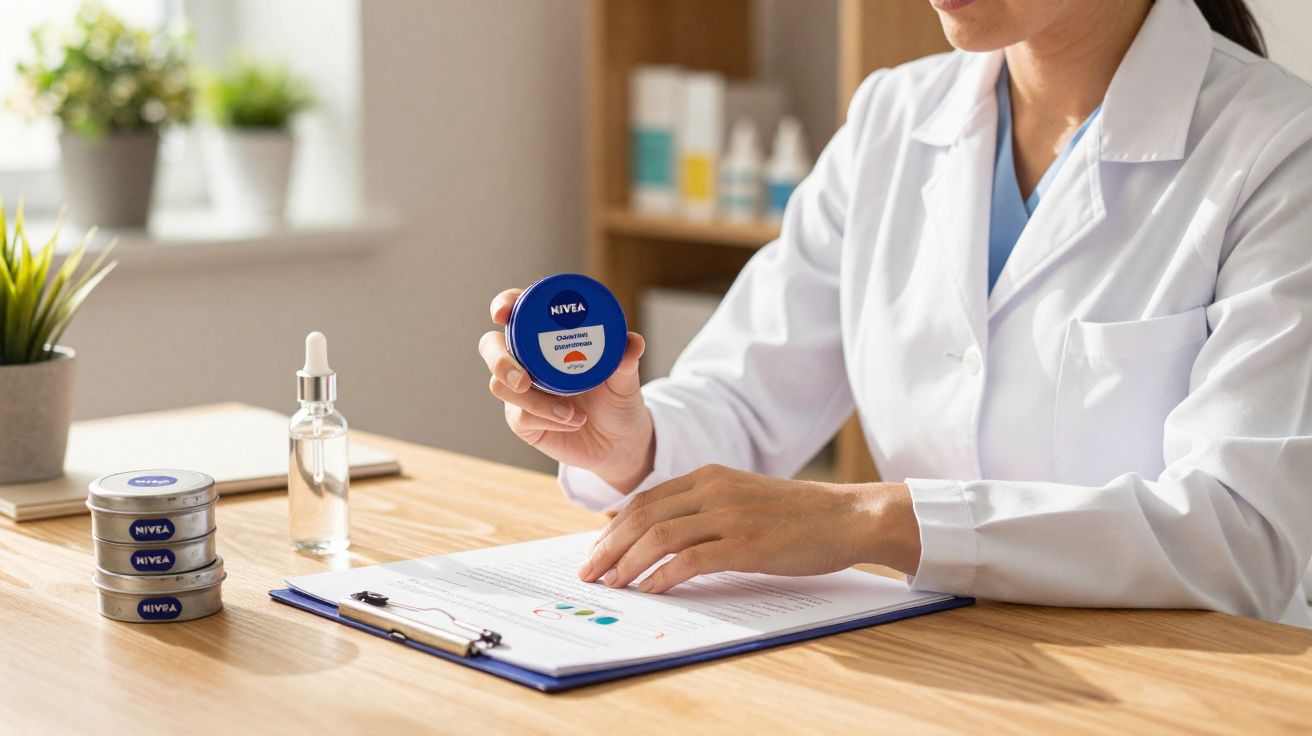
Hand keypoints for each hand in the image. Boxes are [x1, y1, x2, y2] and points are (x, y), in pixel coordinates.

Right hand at [479, 288, 654, 490]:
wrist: (619, 441)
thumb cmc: (618, 399)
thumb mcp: (626, 378)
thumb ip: (626, 360)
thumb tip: (634, 343)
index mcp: (549, 335)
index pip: (517, 308)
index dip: (504, 304)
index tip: (502, 313)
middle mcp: (528, 358)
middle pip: (491, 346)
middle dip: (500, 360)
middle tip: (524, 380)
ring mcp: (522, 389)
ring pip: (500, 385)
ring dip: (534, 401)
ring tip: (570, 412)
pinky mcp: (523, 420)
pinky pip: (520, 416)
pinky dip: (547, 419)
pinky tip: (572, 421)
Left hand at [577, 464, 920, 592]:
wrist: (848, 516)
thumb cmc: (798, 515)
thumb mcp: (743, 497)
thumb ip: (704, 506)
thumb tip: (657, 529)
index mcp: (710, 476)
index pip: (646, 499)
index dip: (614, 527)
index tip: (597, 551)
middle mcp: (714, 489)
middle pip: (643, 515)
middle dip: (609, 547)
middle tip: (590, 573)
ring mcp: (729, 516)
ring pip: (659, 535)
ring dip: (627, 563)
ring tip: (611, 585)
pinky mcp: (746, 544)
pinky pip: (691, 560)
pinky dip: (663, 576)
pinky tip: (650, 590)